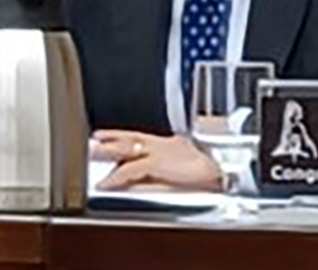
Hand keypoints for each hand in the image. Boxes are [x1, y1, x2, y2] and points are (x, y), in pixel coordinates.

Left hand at [91, 130, 223, 191]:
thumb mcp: (187, 170)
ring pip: (127, 147)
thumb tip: (146, 181)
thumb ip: (167, 172)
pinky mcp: (159, 162)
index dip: (120, 135)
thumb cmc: (211, 174)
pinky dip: (117, 176)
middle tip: (91, 140)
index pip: (140, 136)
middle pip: (131, 137)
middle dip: (110, 138)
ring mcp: (160, 150)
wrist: (226, 172)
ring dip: (108, 151)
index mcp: (171, 143)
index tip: (103, 135)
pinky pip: (132, 168)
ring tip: (91, 153)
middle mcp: (163, 143)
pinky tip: (106, 182)